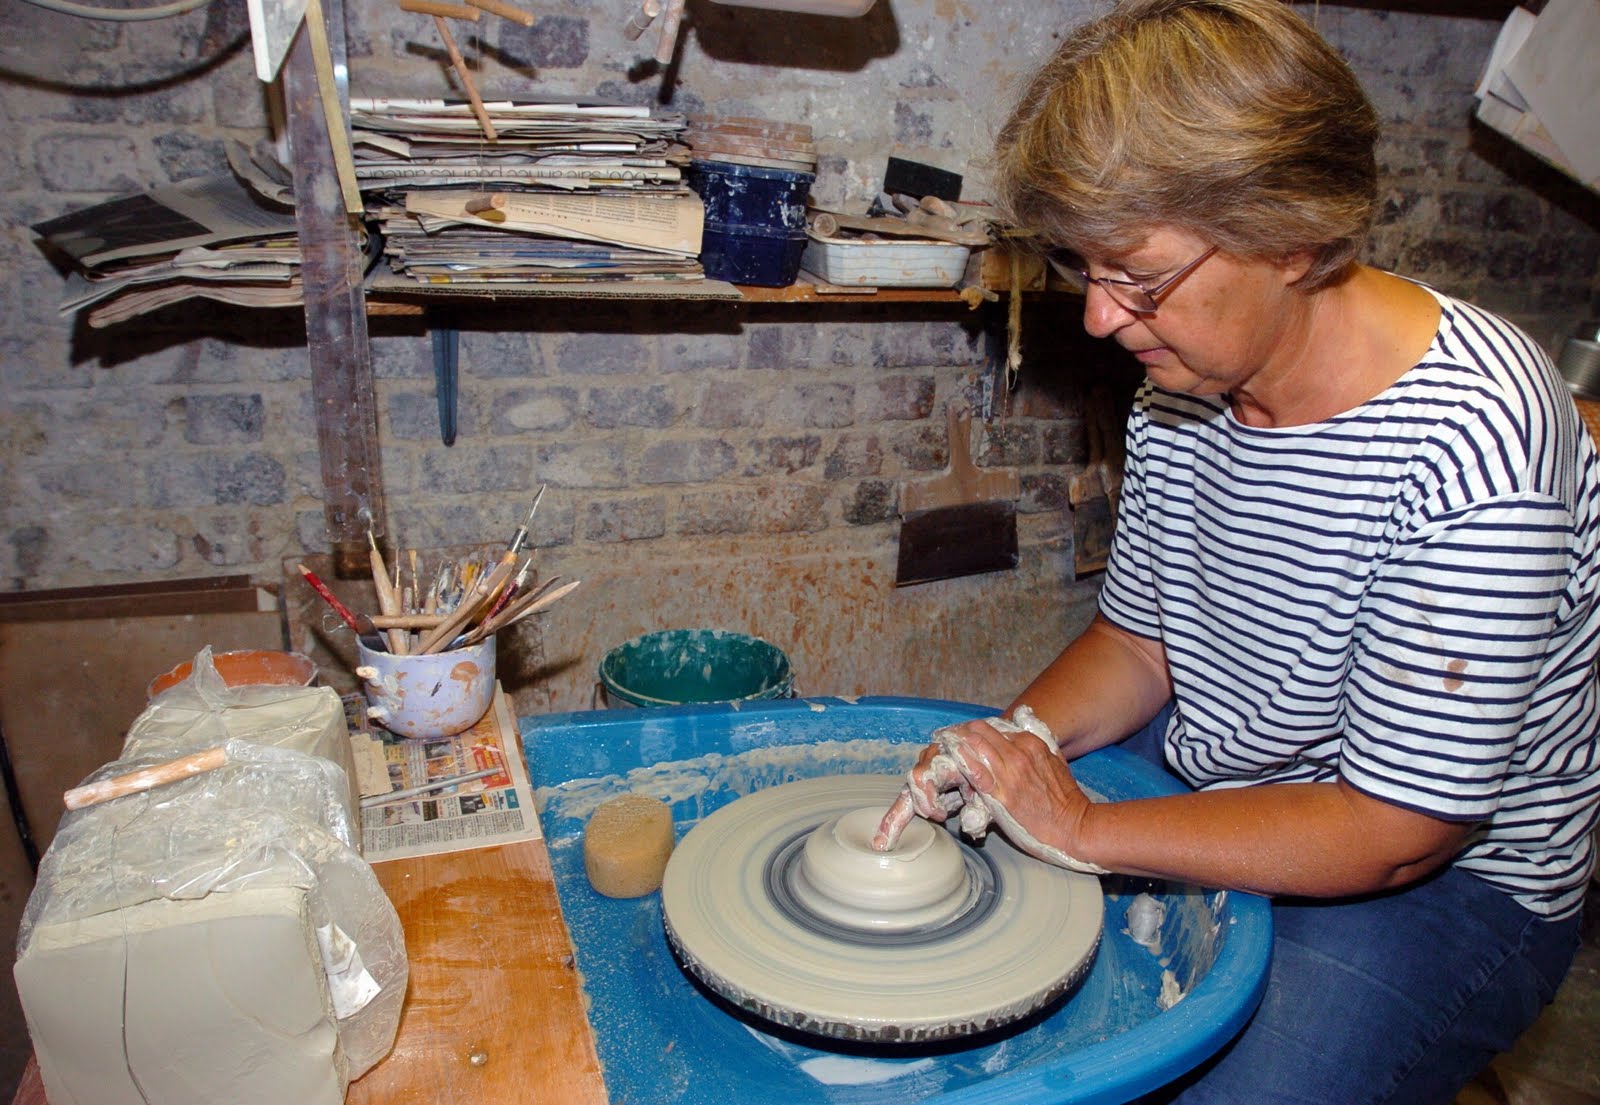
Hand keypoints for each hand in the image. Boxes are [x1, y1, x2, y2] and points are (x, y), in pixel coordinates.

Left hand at [873, 709, 1105, 872]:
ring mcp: (1009, 772)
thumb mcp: (1055, 757)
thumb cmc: (1064, 799)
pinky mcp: (1001, 795)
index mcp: (1028, 742)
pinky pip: (973, 772)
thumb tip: (1022, 712)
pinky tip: (946, 764)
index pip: (988, 725)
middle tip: (940, 744)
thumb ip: (1037, 732)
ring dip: (951, 746)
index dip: (967, 731)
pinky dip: (957, 764)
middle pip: (975, 731)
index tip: (954, 738)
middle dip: (954, 736)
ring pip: (971, 745)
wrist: (1076, 828)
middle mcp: (1017, 752)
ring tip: (937, 753)